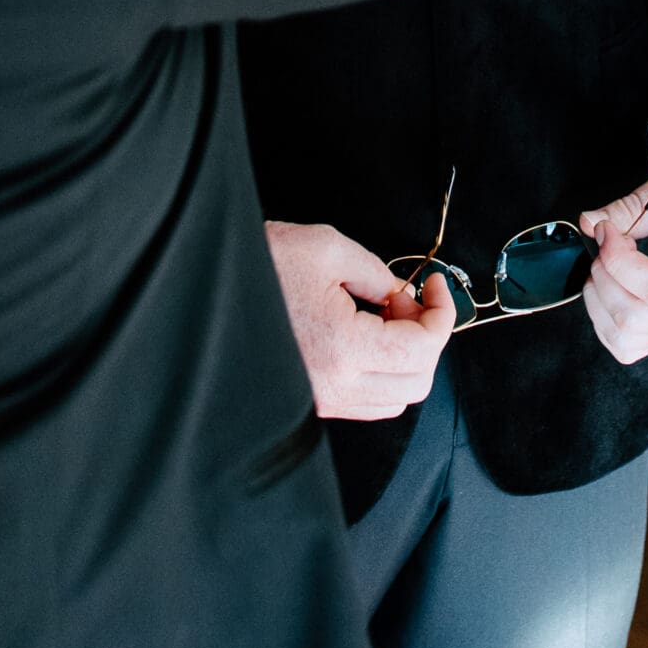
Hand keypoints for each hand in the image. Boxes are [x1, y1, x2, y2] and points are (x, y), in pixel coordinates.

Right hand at [265, 221, 456, 420]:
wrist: (205, 290)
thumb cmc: (259, 264)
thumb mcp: (325, 246)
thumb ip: (376, 271)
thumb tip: (400, 294)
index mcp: (343, 347)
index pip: (422, 350)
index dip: (442, 314)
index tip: (433, 285)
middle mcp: (335, 386)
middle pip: (417, 383)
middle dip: (426, 336)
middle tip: (404, 297)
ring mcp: (322, 399)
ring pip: (394, 398)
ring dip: (404, 356)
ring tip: (380, 312)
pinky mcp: (311, 401)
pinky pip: (366, 401)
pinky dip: (380, 370)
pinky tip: (361, 332)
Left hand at [577, 154, 647, 364]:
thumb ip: (632, 206)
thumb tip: (589, 223)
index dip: (615, 259)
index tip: (606, 228)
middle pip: (633, 319)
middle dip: (603, 276)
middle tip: (606, 240)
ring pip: (626, 339)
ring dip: (599, 300)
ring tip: (607, 262)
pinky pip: (631, 344)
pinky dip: (607, 319)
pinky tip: (611, 284)